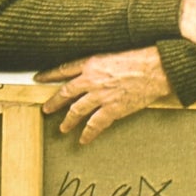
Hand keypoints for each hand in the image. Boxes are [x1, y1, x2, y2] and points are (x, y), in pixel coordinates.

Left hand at [34, 47, 170, 143]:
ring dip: (68, 121)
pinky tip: (83, 139)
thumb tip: (91, 72)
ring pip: (77, 110)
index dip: (50, 75)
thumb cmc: (139, 59)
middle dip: (54, 102)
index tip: (39, 79)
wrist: (156, 69)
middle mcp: (92, 79)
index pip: (64, 69)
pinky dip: (88, 133)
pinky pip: (95, 125)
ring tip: (62, 128)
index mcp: (91, 63)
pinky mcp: (112, 109)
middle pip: (66, 92)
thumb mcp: (113, 55)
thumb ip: (99, 64)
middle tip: (45, 109)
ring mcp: (101, 96)